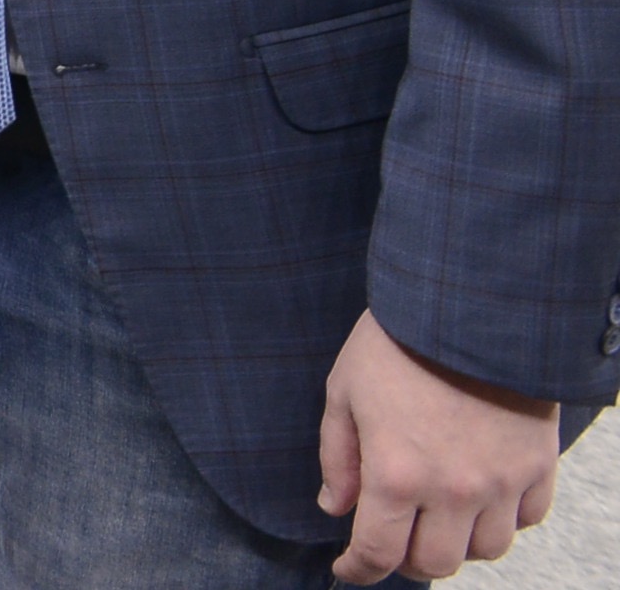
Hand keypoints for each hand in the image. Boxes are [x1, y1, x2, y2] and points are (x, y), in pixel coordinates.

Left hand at [317, 310, 559, 580]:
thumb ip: (338, 459)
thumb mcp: (344, 393)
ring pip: (484, 550)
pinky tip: (479, 497)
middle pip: (434, 563)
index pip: (378, 553)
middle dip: (406, 558)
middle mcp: (451, 489)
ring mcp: (500, 482)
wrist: (465, 308)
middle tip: (393, 536)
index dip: (358, 570)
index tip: (348, 569)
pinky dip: (502, 519)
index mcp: (395, 474)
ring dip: (456, 542)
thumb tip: (336, 508)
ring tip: (436, 515)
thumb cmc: (395, 345)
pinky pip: (526, 520)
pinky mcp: (536, 467)